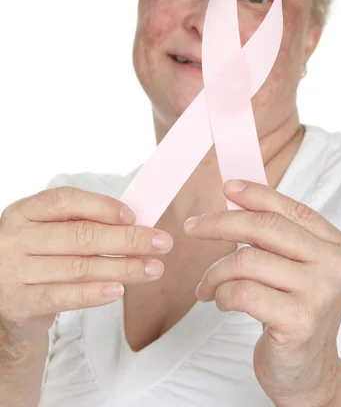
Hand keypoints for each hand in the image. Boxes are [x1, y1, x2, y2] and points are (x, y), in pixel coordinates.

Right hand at [0, 186, 172, 340]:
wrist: (2, 295)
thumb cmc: (37, 255)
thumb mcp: (48, 229)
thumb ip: (81, 221)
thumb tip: (135, 222)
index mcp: (25, 211)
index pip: (66, 200)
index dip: (103, 207)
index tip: (135, 217)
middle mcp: (17, 238)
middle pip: (80, 235)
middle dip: (128, 239)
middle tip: (162, 243)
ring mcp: (15, 272)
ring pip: (79, 267)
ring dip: (123, 267)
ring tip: (153, 269)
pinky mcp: (21, 303)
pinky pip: (64, 297)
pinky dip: (95, 293)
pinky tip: (120, 290)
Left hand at [184, 180, 340, 406]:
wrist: (309, 372)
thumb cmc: (294, 312)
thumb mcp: (296, 268)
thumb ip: (276, 236)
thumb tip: (234, 196)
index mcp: (336, 246)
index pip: (291, 209)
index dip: (256, 195)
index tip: (227, 188)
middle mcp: (334, 266)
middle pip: (265, 228)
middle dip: (221, 223)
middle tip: (193, 227)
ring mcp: (319, 294)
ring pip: (247, 261)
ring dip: (215, 272)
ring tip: (206, 286)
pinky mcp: (299, 321)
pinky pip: (242, 292)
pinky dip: (221, 294)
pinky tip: (220, 302)